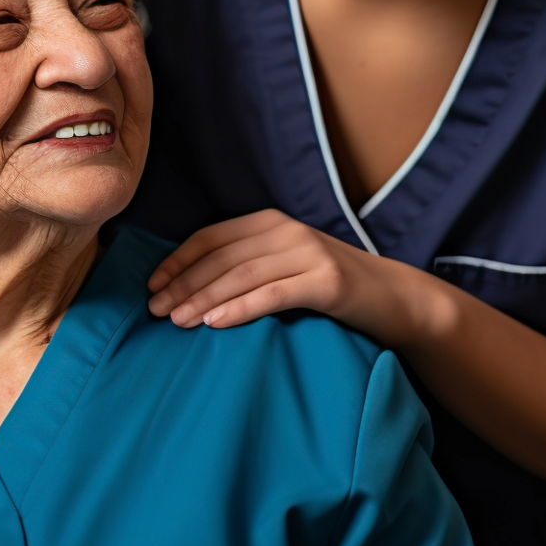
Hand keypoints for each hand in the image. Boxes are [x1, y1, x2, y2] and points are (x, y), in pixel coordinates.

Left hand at [146, 210, 403, 333]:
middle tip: (156, 311)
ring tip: (177, 321)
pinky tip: (217, 322)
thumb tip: (187, 289)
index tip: (152, 287)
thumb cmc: (329, 287)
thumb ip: (247, 266)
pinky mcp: (327, 281)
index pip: (211, 238)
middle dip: (184, 284)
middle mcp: (287, 231)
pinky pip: (274, 294)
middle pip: (221, 258)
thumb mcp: (284, 266)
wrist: (393, 298)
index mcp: (270, 222)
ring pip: (243, 275)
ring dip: (204, 297)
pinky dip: (241, 307)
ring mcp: (309, 253)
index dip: (178, 261)